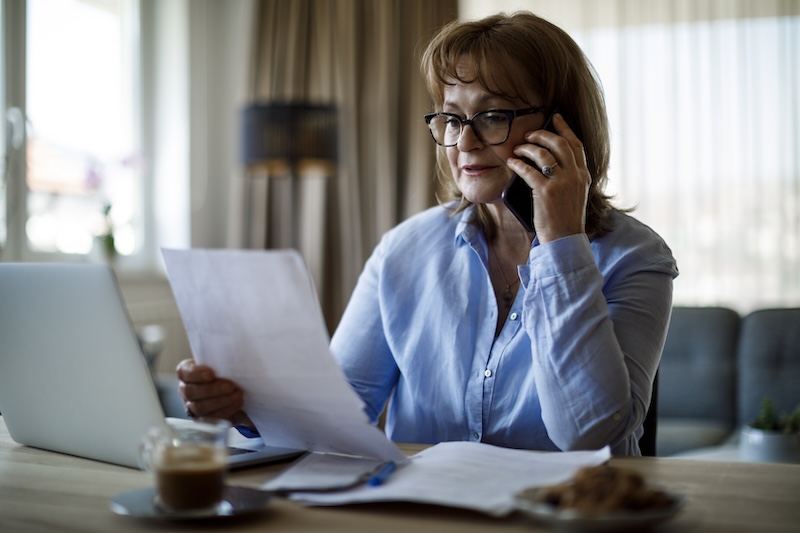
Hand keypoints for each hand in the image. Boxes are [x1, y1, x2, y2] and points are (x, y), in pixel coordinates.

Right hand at [176, 359, 253, 427]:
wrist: (233, 387)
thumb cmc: (225, 371)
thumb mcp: (221, 363)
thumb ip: (222, 360)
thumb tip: (237, 355)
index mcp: (187, 373)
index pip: (184, 372)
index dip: (196, 374)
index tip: (211, 374)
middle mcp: (186, 391)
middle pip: (191, 392)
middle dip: (212, 390)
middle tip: (231, 387)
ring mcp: (192, 407)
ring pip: (200, 408)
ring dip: (221, 402)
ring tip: (238, 397)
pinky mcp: (203, 421)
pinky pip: (210, 421)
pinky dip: (225, 414)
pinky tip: (237, 408)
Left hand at [507, 113, 590, 242]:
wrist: (564, 239)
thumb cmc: (564, 218)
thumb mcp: (575, 194)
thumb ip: (568, 176)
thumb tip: (548, 157)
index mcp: (583, 175)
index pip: (576, 144)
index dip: (565, 128)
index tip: (555, 117)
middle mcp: (575, 176)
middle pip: (559, 143)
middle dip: (542, 134)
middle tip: (529, 135)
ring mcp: (561, 183)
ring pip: (543, 153)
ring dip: (527, 148)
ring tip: (517, 149)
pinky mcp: (546, 192)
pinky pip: (528, 170)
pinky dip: (517, 163)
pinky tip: (511, 162)